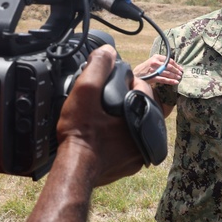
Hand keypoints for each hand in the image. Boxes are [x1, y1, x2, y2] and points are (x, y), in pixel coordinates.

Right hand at [57, 46, 147, 186]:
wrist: (73, 170)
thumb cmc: (80, 133)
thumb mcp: (85, 92)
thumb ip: (98, 67)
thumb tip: (109, 51)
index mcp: (143, 116)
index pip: (142, 87)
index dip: (124, 82)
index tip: (106, 87)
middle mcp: (147, 136)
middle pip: (139, 107)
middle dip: (124, 101)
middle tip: (101, 103)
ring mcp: (140, 155)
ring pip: (134, 126)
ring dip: (121, 120)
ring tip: (101, 117)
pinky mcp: (130, 167)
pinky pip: (128, 145)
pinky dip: (117, 138)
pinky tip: (102, 136)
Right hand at [133, 54, 181, 85]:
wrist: (137, 73)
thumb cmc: (147, 67)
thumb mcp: (154, 61)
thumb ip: (163, 62)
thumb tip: (175, 66)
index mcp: (157, 57)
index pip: (169, 60)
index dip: (176, 65)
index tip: (181, 68)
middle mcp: (155, 62)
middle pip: (169, 66)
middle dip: (176, 71)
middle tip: (181, 74)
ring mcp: (154, 70)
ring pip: (167, 73)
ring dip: (174, 76)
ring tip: (179, 78)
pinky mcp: (153, 77)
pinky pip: (164, 79)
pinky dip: (170, 81)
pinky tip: (175, 82)